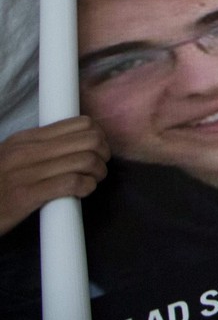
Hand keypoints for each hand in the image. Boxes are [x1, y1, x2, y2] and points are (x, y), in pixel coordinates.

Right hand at [0, 118, 110, 236]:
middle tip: (99, 167)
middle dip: (103, 153)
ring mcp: (26, 173)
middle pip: (89, 139)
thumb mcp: (12, 158)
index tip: (98, 149)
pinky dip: (86, 187)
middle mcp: (26, 151)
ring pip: (84, 160)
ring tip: (93, 180)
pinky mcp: (26, 196)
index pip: (79, 123)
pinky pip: (71, 183)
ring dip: (97, 172)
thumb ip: (40, 149)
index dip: (99, 135)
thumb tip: (77, 144)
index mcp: (26, 139)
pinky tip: (82, 192)